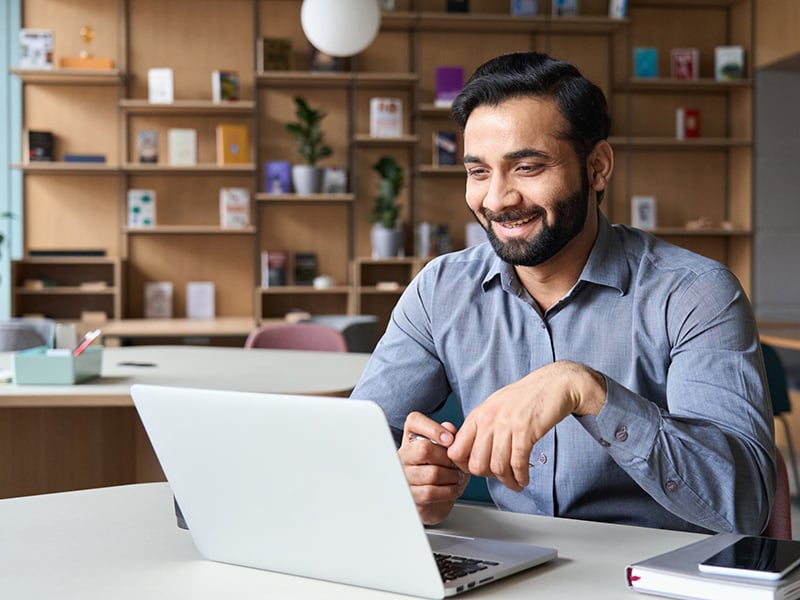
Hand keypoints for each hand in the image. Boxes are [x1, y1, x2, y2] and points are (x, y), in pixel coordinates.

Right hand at [399, 411, 468, 524]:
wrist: (435, 501)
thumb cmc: (442, 471)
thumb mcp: (448, 451)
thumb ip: (449, 436)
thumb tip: (448, 428)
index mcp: (412, 437)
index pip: (414, 421)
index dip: (433, 428)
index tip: (449, 440)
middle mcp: (403, 454)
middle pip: (424, 449)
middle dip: (448, 458)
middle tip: (456, 464)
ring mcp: (404, 475)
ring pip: (432, 473)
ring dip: (452, 477)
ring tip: (456, 477)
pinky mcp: (409, 495)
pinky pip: (431, 492)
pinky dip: (448, 491)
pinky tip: (452, 488)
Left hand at [447, 361, 605, 491]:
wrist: (553, 384)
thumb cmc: (525, 397)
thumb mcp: (495, 407)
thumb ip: (481, 427)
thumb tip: (471, 451)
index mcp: (478, 415)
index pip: (456, 450)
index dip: (464, 466)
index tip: (477, 471)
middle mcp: (488, 420)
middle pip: (476, 464)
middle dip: (488, 477)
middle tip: (499, 477)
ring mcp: (506, 425)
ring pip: (498, 467)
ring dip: (508, 481)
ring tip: (516, 483)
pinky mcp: (525, 431)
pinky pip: (518, 463)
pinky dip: (521, 477)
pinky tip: (524, 479)